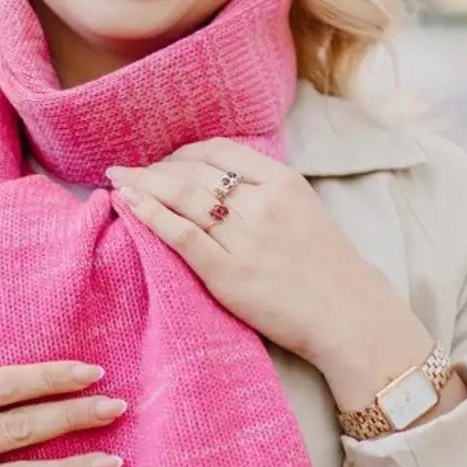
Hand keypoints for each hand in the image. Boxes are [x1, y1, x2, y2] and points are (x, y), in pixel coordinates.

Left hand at [106, 141, 438, 411]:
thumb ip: (265, 192)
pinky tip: (129, 204)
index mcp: (282, 181)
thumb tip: (220, 182)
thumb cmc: (327, 268)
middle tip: (125, 169)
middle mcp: (261, 203)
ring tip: (117, 180)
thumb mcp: (305, 210)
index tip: (162, 161)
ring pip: (182, 197)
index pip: (218, 151)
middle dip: (153, 167)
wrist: (349, 315)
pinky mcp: (228, 273)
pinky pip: (181, 235)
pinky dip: (151, 215)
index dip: (182, 152)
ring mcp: (244, 237)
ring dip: (142, 184)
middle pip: (193, 171)